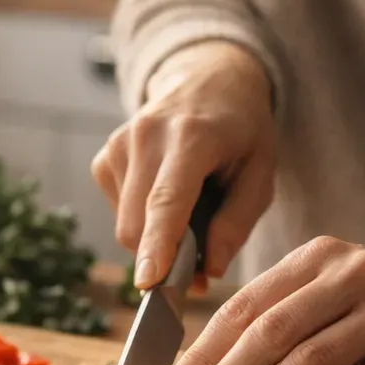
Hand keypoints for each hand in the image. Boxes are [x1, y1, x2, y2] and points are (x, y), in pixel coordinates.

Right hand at [93, 41, 274, 288]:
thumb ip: (237, 223)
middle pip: (138, 225)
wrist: (208, 82)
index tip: (148, 283)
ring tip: (189, 211)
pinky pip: (119, 214)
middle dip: (164, 258)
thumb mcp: (261, 173)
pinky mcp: (103, 158)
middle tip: (201, 262)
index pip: (167, 201)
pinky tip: (166, 196)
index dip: (157, 246)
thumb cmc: (241, 132)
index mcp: (192, 136)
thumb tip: (210, 270)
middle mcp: (146, 137)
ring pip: (126, 226)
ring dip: (156, 238)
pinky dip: (143, 220)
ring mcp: (118, 145)